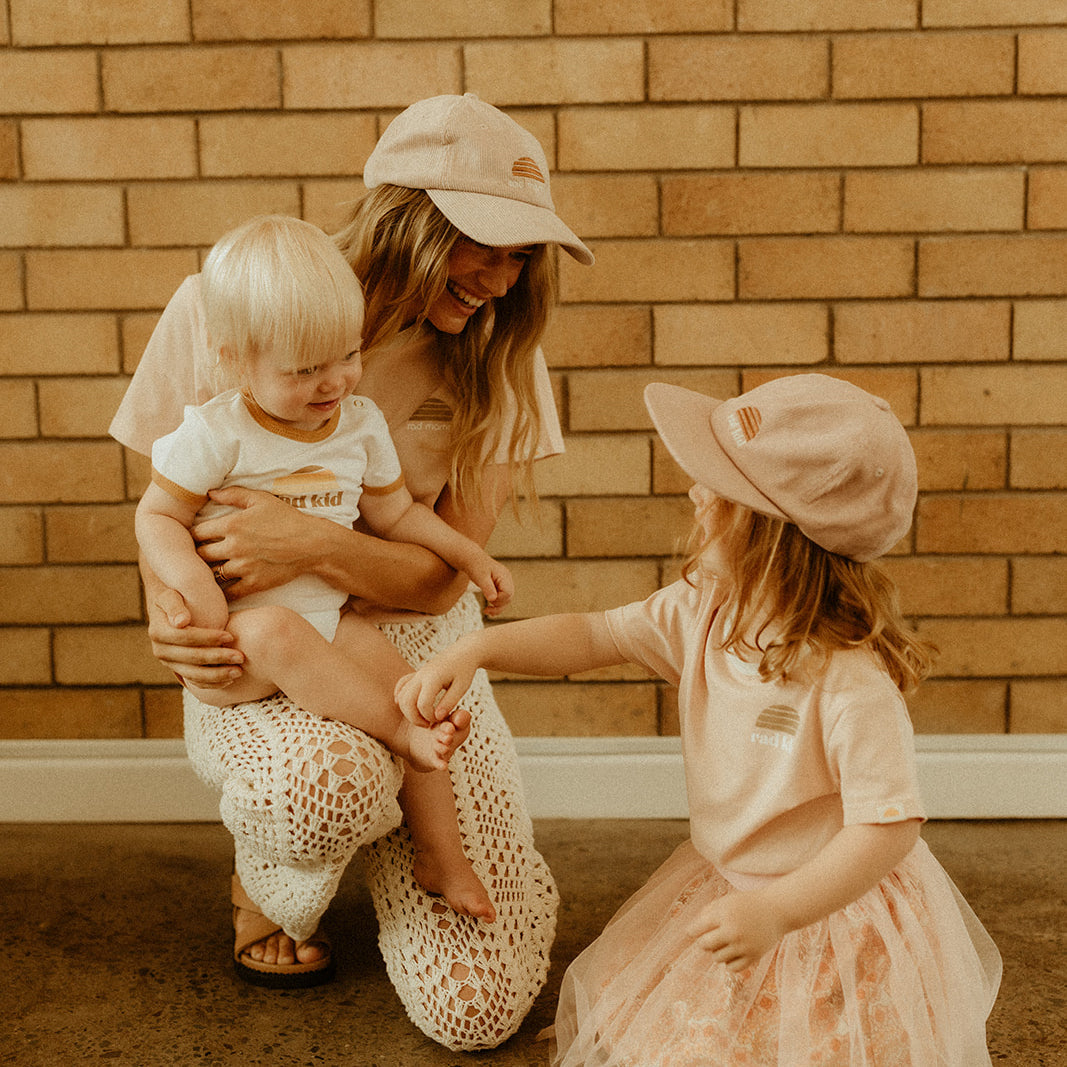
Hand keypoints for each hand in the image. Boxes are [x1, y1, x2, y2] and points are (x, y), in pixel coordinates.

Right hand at [147, 585, 243, 687]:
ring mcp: (169, 662)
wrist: (167, 608)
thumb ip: (174, 605)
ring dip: (217, 675)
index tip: (230, 636)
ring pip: (194, 674)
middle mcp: (160, 650)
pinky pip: (194, 681)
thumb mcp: (169, 595)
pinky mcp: (178, 669)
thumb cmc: (174, 597)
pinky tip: (229, 680)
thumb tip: (181, 622)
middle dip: (218, 658)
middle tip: (241, 657)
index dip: (209, 638)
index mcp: (158, 632)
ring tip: (239, 672)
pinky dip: (212, 683)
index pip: (186, 637)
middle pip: (192, 658)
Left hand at [193, 486, 316, 596]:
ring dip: (210, 572)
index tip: (198, 537)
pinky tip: (224, 588)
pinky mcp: (254, 584)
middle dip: (200, 553)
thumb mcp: (261, 500)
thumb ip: (234, 494)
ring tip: (211, 570)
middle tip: (203, 554)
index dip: (194, 535)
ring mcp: (243, 567)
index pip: (197, 533)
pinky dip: (224, 592)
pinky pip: (230, 592)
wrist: (312, 544)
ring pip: (212, 574)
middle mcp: (233, 547)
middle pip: (201, 555)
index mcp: (232, 525)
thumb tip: (210, 493)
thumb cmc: (287, 519)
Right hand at [394, 645, 478, 726]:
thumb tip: (437, 717)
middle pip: (406, 701)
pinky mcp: (415, 674)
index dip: (429, 717)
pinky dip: (401, 698)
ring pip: (401, 696)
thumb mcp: (462, 687)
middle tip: (428, 724)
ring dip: (408, 711)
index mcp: (434, 678)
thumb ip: (449, 702)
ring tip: (423, 717)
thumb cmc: (465, 670)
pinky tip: (409, 706)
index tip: (441, 719)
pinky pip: (401, 686)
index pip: (423, 704)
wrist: (463, 652)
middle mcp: (421, 675)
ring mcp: (416, 674)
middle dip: (414, 718)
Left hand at [478, 561, 513, 617]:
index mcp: (504, 575)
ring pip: (506, 600)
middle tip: (486, 608)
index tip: (488, 599)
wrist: (472, 559)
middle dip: (498, 605)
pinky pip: (502, 598)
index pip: (508, 593)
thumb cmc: (475, 566)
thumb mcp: (480, 577)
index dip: (499, 599)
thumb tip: (492, 599)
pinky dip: (496, 605)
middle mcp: (507, 579)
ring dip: (498, 607)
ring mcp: (505, 583)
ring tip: (487, 611)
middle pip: (509, 598)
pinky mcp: (500, 586)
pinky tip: (489, 609)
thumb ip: (487, 588)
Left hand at [688, 890, 787, 971]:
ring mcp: (743, 946)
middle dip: (704, 942)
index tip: (694, 931)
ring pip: (716, 957)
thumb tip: (690, 932)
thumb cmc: (747, 904)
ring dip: (718, 951)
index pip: (696, 929)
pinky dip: (729, 962)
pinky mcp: (753, 957)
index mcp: (723, 914)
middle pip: (704, 945)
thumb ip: (707, 913)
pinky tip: (735, 951)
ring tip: (727, 941)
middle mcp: (732, 931)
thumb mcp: (725, 901)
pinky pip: (731, 968)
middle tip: (712, 937)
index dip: (693, 931)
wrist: (776, 910)